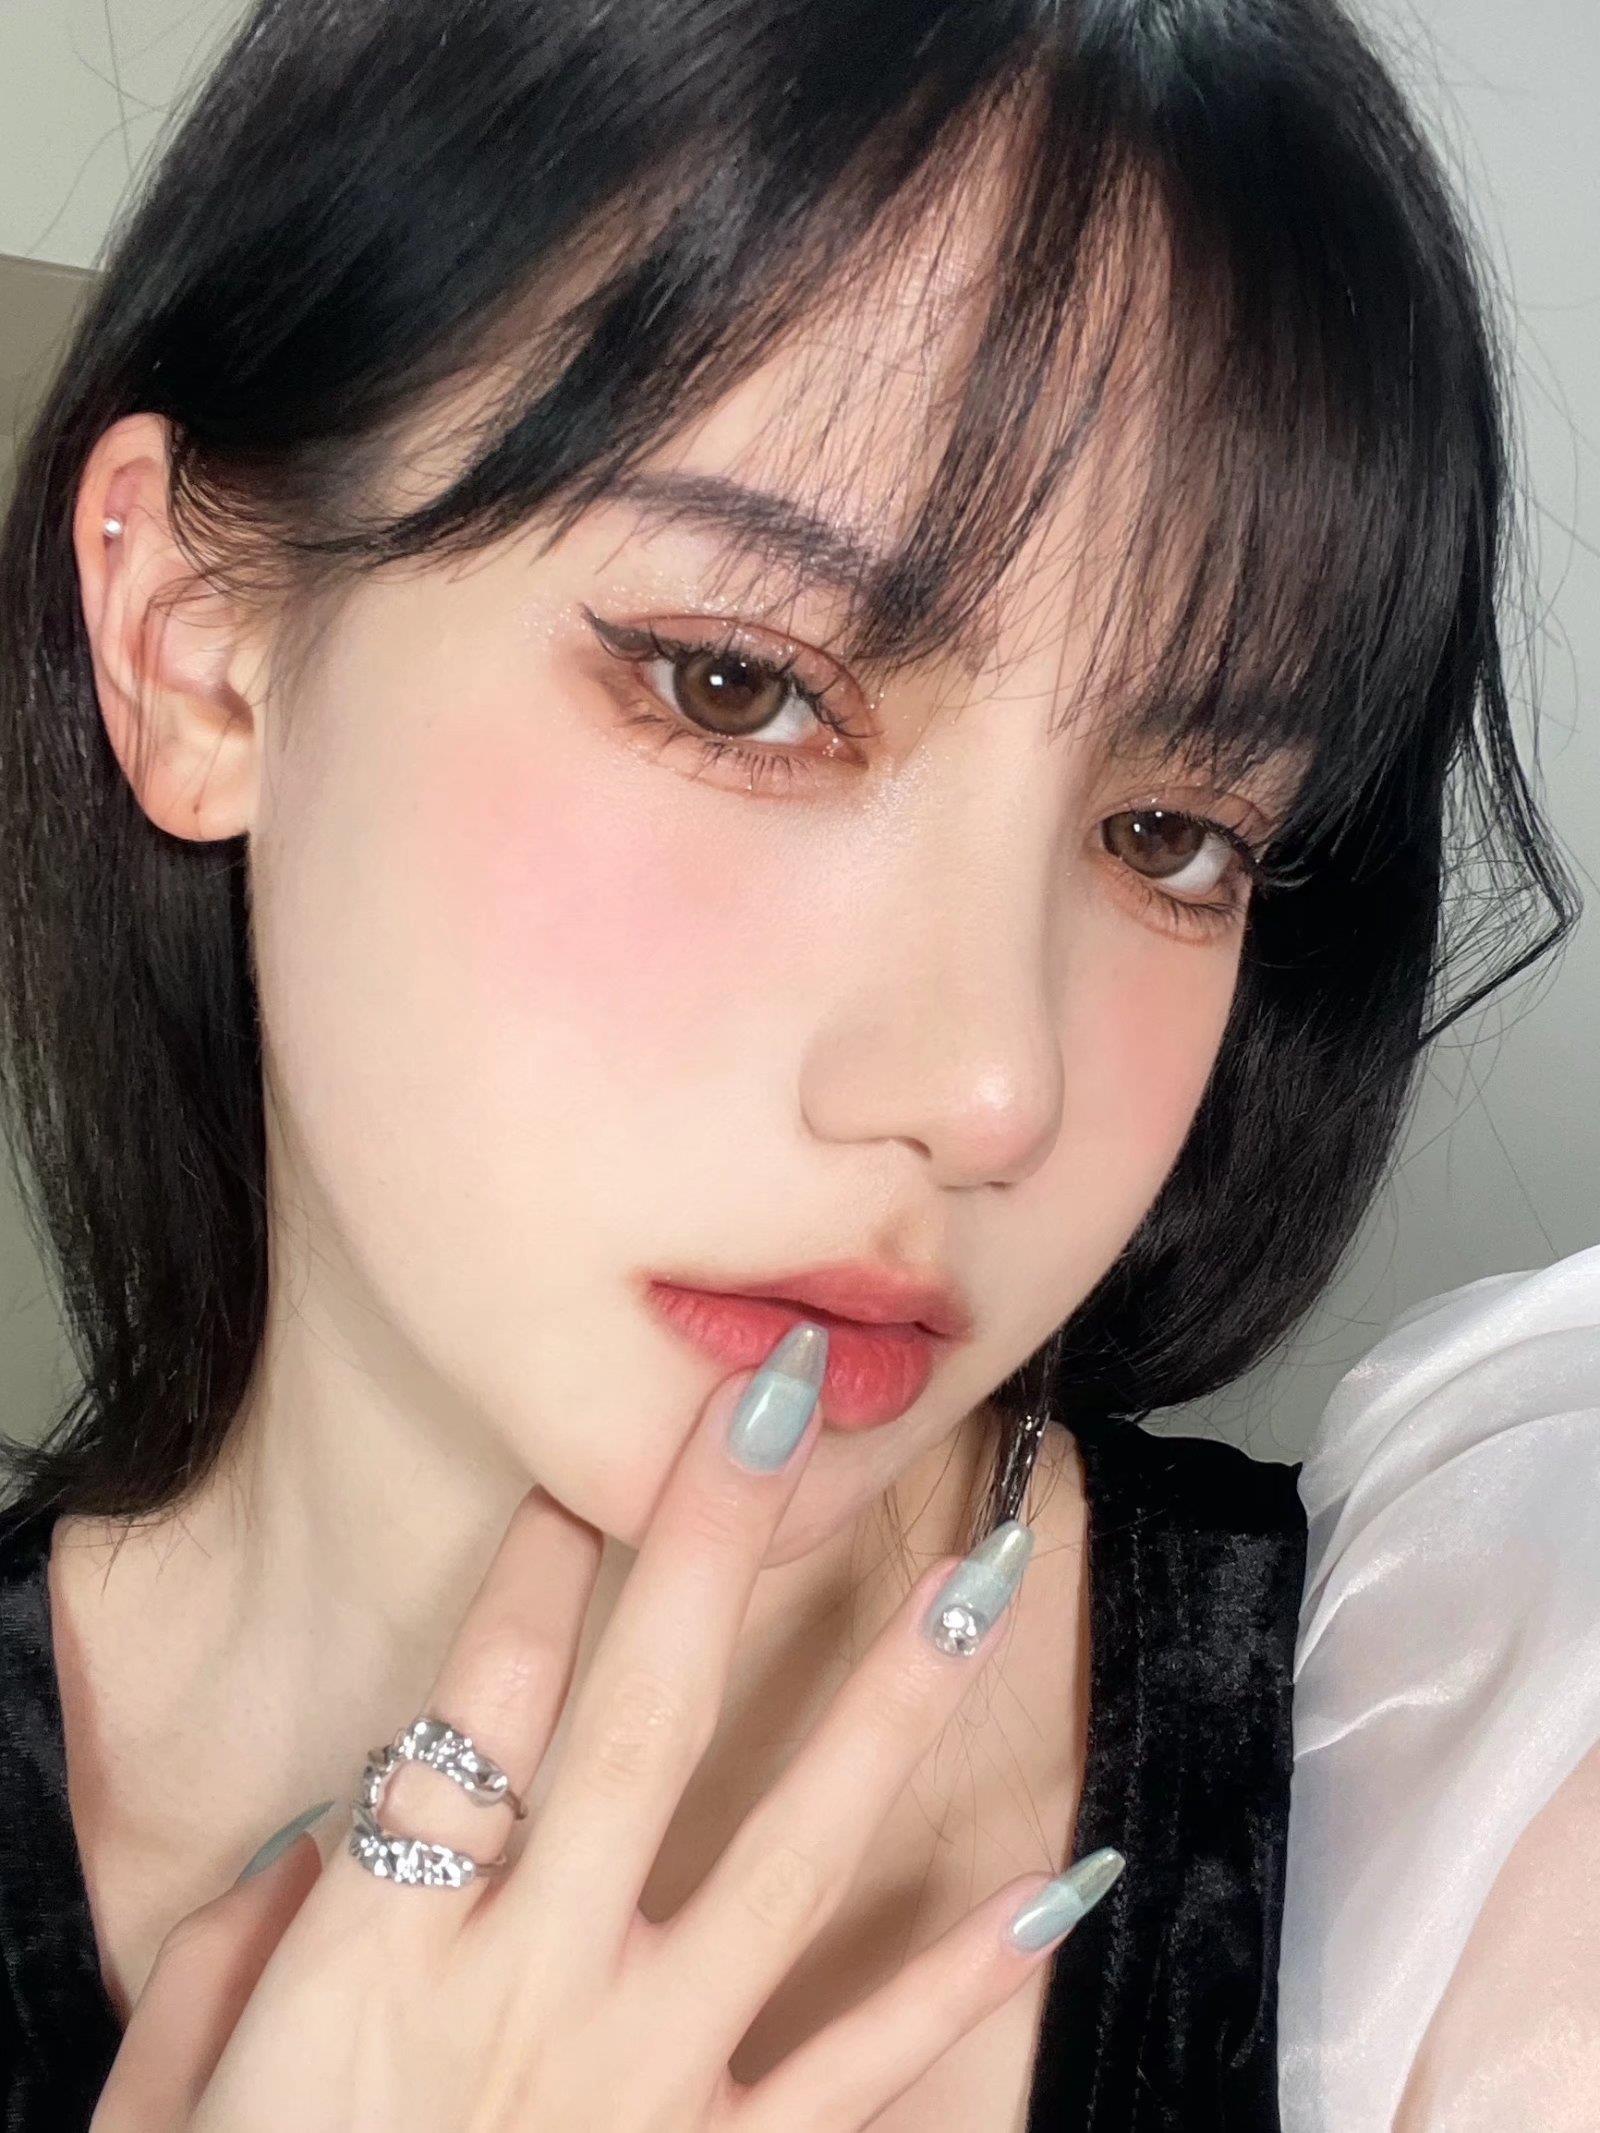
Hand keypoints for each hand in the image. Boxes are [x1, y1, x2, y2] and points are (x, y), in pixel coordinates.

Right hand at [91, 1323, 1121, 2130]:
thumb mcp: (170, 2101)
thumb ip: (235, 1955)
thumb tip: (312, 1831)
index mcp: (380, 1966)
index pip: (473, 1711)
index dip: (537, 1567)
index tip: (589, 1459)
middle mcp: (530, 2003)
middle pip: (639, 1738)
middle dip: (711, 1557)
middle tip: (783, 1406)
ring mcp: (643, 2087)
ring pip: (785, 1870)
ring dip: (883, 1714)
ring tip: (976, 1581)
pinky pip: (858, 2074)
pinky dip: (961, 1982)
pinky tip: (1059, 1881)